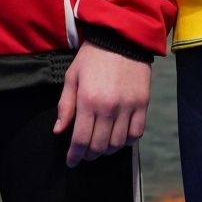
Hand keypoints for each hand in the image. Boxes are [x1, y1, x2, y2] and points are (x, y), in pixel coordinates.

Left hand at [53, 43, 150, 166]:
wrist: (121, 38)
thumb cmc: (92, 57)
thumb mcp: (72, 77)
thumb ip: (65, 105)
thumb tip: (59, 130)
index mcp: (88, 101)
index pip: (81, 139)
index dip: (75, 155)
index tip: (71, 162)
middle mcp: (109, 108)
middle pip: (99, 145)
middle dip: (89, 154)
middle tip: (84, 153)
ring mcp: (128, 107)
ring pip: (118, 144)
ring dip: (107, 150)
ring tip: (100, 147)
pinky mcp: (143, 105)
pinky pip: (136, 134)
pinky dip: (127, 142)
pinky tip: (119, 139)